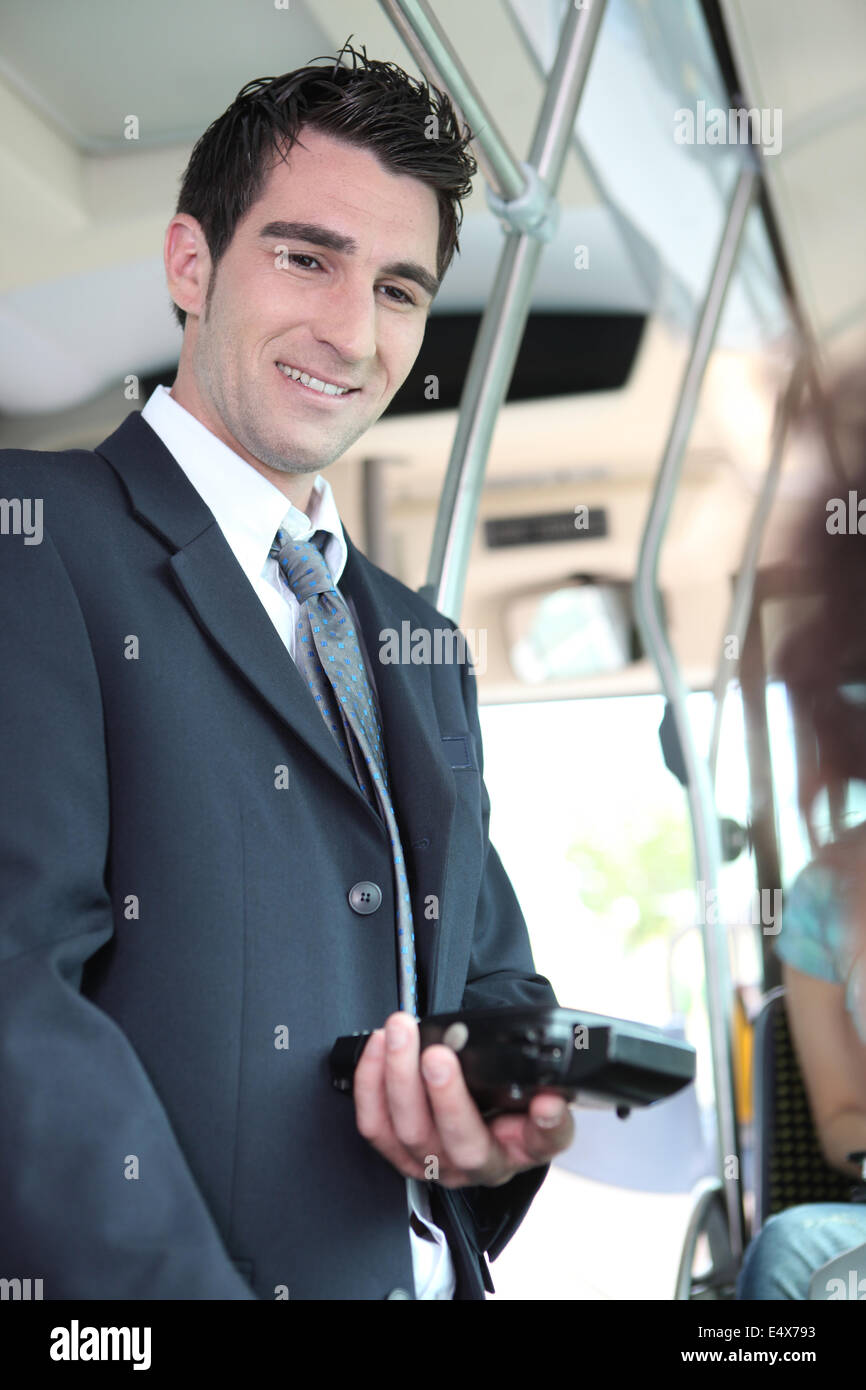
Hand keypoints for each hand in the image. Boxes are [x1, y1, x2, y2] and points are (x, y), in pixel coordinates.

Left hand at [353, 1010, 574, 1187]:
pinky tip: (378, 1046)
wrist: (468, 1104)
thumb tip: (550, 1100)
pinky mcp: (396, 1149)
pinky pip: (375, 1125)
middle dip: (447, 1095)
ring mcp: (432, 1161)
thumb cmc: (499, 1097)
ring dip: (399, 1079)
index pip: (541, 1143)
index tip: (545, 1102)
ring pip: (411, 1132)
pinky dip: (371, 1083)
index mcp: (521, 1149)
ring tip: (400, 1035)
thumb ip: (546, 1091)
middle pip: (461, 1143)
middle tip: (439, 1055)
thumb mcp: (530, 1087)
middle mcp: (476, 1164)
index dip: (545, 1125)